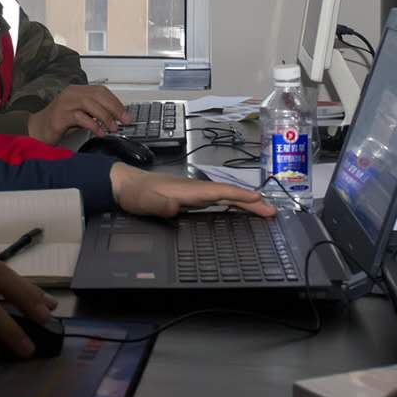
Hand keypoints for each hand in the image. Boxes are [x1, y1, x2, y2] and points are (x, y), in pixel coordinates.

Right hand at [27, 84, 130, 143]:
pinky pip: (80, 116)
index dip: (116, 102)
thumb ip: (96, 113)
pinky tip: (99, 132)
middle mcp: (71, 93)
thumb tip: (117, 117)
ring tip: (113, 128)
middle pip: (98, 95)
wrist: (38, 130)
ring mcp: (64, 103)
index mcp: (78, 90)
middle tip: (125, 121)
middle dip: (114, 108)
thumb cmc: (61, 123)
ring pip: (90, 103)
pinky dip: (92, 124)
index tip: (126, 115)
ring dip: (105, 116)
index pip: (101, 91)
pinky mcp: (59, 115)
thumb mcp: (82, 115)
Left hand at [109, 163, 277, 218]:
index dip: (240, 196)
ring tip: (264, 211)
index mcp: (189, 189)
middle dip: (251, 202)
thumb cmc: (136, 193)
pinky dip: (232, 205)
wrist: (124, 184)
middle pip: (228, 194)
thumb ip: (160, 205)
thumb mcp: (145, 200)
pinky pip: (217, 201)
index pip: (220, 191)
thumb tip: (175, 207)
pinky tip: (238, 210)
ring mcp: (194, 193)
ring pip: (225, 197)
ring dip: (245, 203)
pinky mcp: (190, 199)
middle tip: (272, 211)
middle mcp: (196, 189)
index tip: (260, 201)